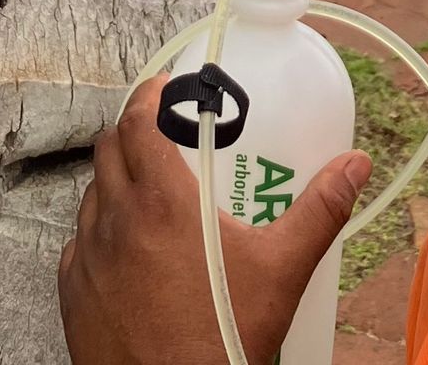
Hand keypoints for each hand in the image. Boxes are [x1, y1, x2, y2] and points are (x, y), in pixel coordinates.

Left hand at [59, 75, 373, 364]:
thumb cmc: (223, 339)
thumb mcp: (282, 270)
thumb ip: (319, 210)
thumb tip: (355, 165)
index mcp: (161, 201)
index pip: (137, 122)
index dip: (148, 96)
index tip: (164, 89)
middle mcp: (115, 221)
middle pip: (109, 150)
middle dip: (133, 133)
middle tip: (165, 138)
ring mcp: (87, 259)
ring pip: (92, 196)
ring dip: (116, 182)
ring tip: (153, 196)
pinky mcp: (72, 295)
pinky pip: (79, 245)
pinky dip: (101, 233)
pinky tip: (131, 251)